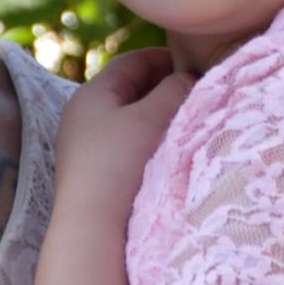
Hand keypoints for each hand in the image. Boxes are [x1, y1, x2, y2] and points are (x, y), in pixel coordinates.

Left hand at [54, 47, 191, 216]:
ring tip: (190, 121)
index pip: (132, 62)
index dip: (166, 57)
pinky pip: (128, 145)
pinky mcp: (96, 175)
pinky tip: (171, 151)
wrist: (93, 227)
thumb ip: (175, 88)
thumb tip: (189, 77)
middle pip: (131, 91)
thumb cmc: (121, 162)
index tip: (198, 62)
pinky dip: (151, 140)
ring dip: (160, 117)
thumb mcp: (152, 117)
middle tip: (199, 92)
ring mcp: (87, 148)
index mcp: (91, 94)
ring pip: (131, 120)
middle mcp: (84, 117)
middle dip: (165, 88)